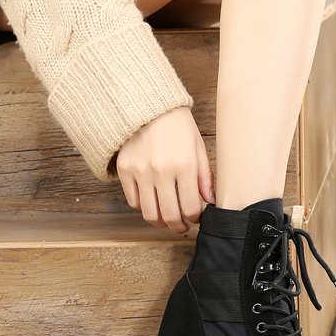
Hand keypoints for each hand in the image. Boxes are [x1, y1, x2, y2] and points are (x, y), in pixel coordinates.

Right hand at [117, 107, 214, 233]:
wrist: (150, 107)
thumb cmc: (179, 127)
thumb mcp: (198, 148)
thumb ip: (205, 177)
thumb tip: (210, 201)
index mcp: (184, 165)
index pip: (191, 207)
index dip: (195, 219)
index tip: (197, 219)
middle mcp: (161, 171)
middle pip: (169, 215)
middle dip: (179, 227)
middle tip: (184, 227)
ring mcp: (140, 171)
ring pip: (149, 213)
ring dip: (161, 222)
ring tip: (169, 220)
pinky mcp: (125, 169)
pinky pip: (133, 201)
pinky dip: (144, 207)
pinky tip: (154, 203)